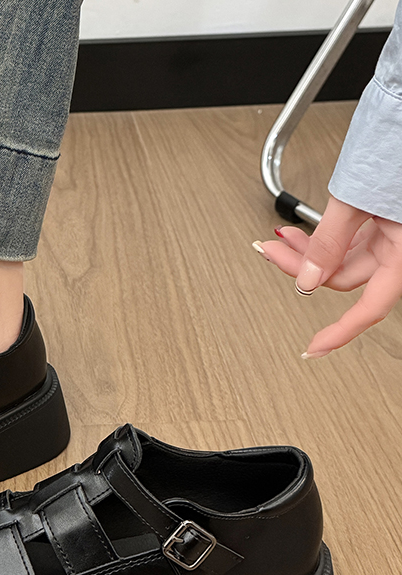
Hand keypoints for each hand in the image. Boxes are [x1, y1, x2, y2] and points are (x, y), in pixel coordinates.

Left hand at [254, 196, 401, 358]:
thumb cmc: (398, 142)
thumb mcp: (355, 198)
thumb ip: (330, 241)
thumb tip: (309, 280)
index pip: (371, 306)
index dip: (340, 332)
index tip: (314, 348)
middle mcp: (401, 246)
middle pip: (344, 277)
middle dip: (302, 268)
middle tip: (269, 253)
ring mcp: (391, 232)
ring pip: (341, 258)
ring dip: (306, 252)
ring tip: (277, 239)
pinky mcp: (382, 218)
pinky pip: (346, 240)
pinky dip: (320, 238)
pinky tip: (297, 233)